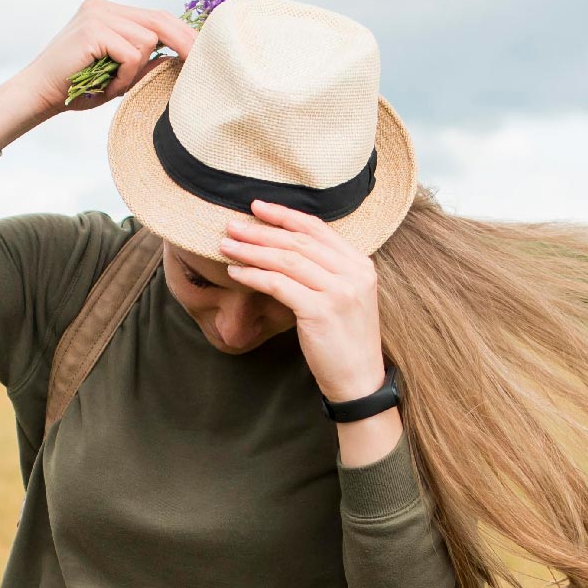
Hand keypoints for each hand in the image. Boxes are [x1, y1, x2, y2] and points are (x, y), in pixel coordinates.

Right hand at [16, 0, 198, 117]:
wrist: (38, 94)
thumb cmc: (78, 88)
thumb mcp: (119, 73)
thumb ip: (144, 62)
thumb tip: (178, 58)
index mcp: (109, 11)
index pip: (157, 16)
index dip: (184, 33)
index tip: (204, 52)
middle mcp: (103, 7)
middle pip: (160, 19)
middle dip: (184, 42)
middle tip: (200, 64)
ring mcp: (97, 15)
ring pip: (147, 41)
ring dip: (136, 71)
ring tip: (112, 85)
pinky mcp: (93, 29)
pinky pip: (132, 54)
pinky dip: (125, 76)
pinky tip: (105, 85)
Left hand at [219, 199, 386, 402]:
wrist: (359, 380)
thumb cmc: (345, 341)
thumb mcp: (345, 297)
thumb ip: (326, 271)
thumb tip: (284, 247)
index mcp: (360, 264)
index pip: (318, 228)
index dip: (285, 215)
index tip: (258, 207)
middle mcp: (353, 273)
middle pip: (299, 241)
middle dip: (261, 231)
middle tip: (232, 224)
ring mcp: (339, 291)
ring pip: (287, 260)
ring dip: (252, 250)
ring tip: (227, 246)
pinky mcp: (320, 311)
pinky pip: (279, 285)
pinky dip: (254, 275)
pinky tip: (236, 272)